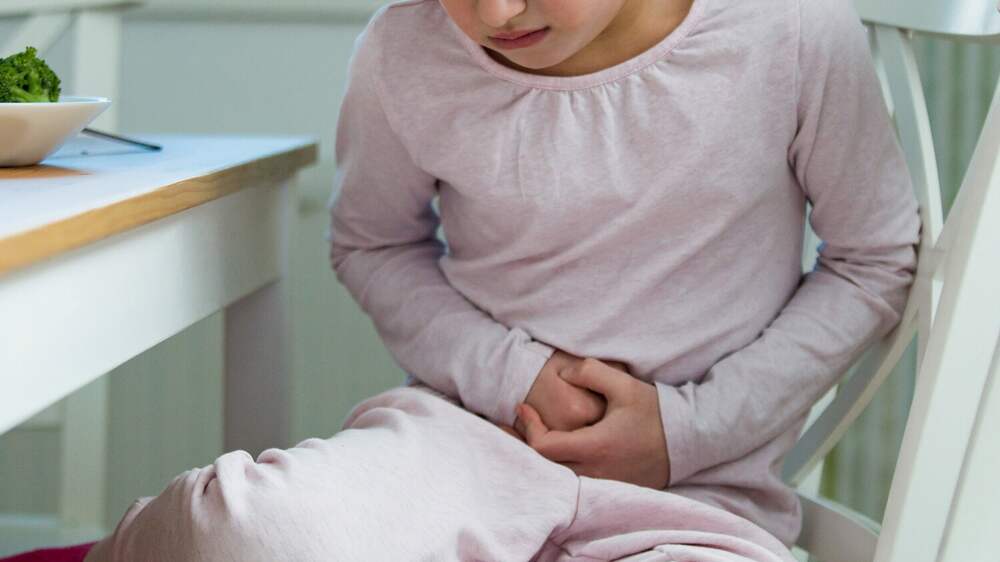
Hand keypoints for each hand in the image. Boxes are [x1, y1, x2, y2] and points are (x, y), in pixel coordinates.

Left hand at [516, 358, 670, 488]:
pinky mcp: (611, 489)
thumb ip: (590, 371)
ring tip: (525, 437)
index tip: (522, 408)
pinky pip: (573, 483)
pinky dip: (556, 468)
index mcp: (595, 447)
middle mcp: (596, 472)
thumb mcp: (624, 384)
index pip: (544, 446)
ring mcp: (603, 484)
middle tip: (509, 426)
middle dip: (522, 445)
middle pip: (544, 467)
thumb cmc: (655, 411)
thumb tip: (563, 373)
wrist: (688, 439)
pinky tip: (551, 452)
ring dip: (538, 458)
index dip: (528, 427)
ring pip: (557, 477)